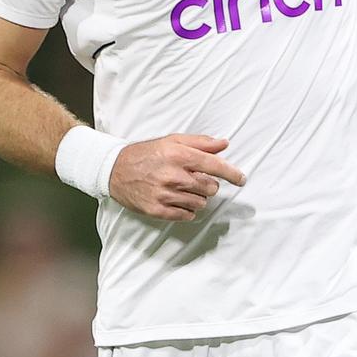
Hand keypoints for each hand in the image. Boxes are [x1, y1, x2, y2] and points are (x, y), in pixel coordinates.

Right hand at [109, 134, 245, 220]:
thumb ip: (200, 142)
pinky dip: (187, 210)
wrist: (115, 170)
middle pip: (210, 188)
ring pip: (200, 203)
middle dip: (209, 185)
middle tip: (197, 180)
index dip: (232, 173)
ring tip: (183, 189)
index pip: (214, 166)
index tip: (241, 179)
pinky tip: (177, 200)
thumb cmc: (146, 153)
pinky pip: (186, 216)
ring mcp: (164, 195)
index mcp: (178, 155)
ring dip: (198, 197)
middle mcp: (173, 175)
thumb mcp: (172, 140)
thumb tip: (224, 144)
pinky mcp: (157, 210)